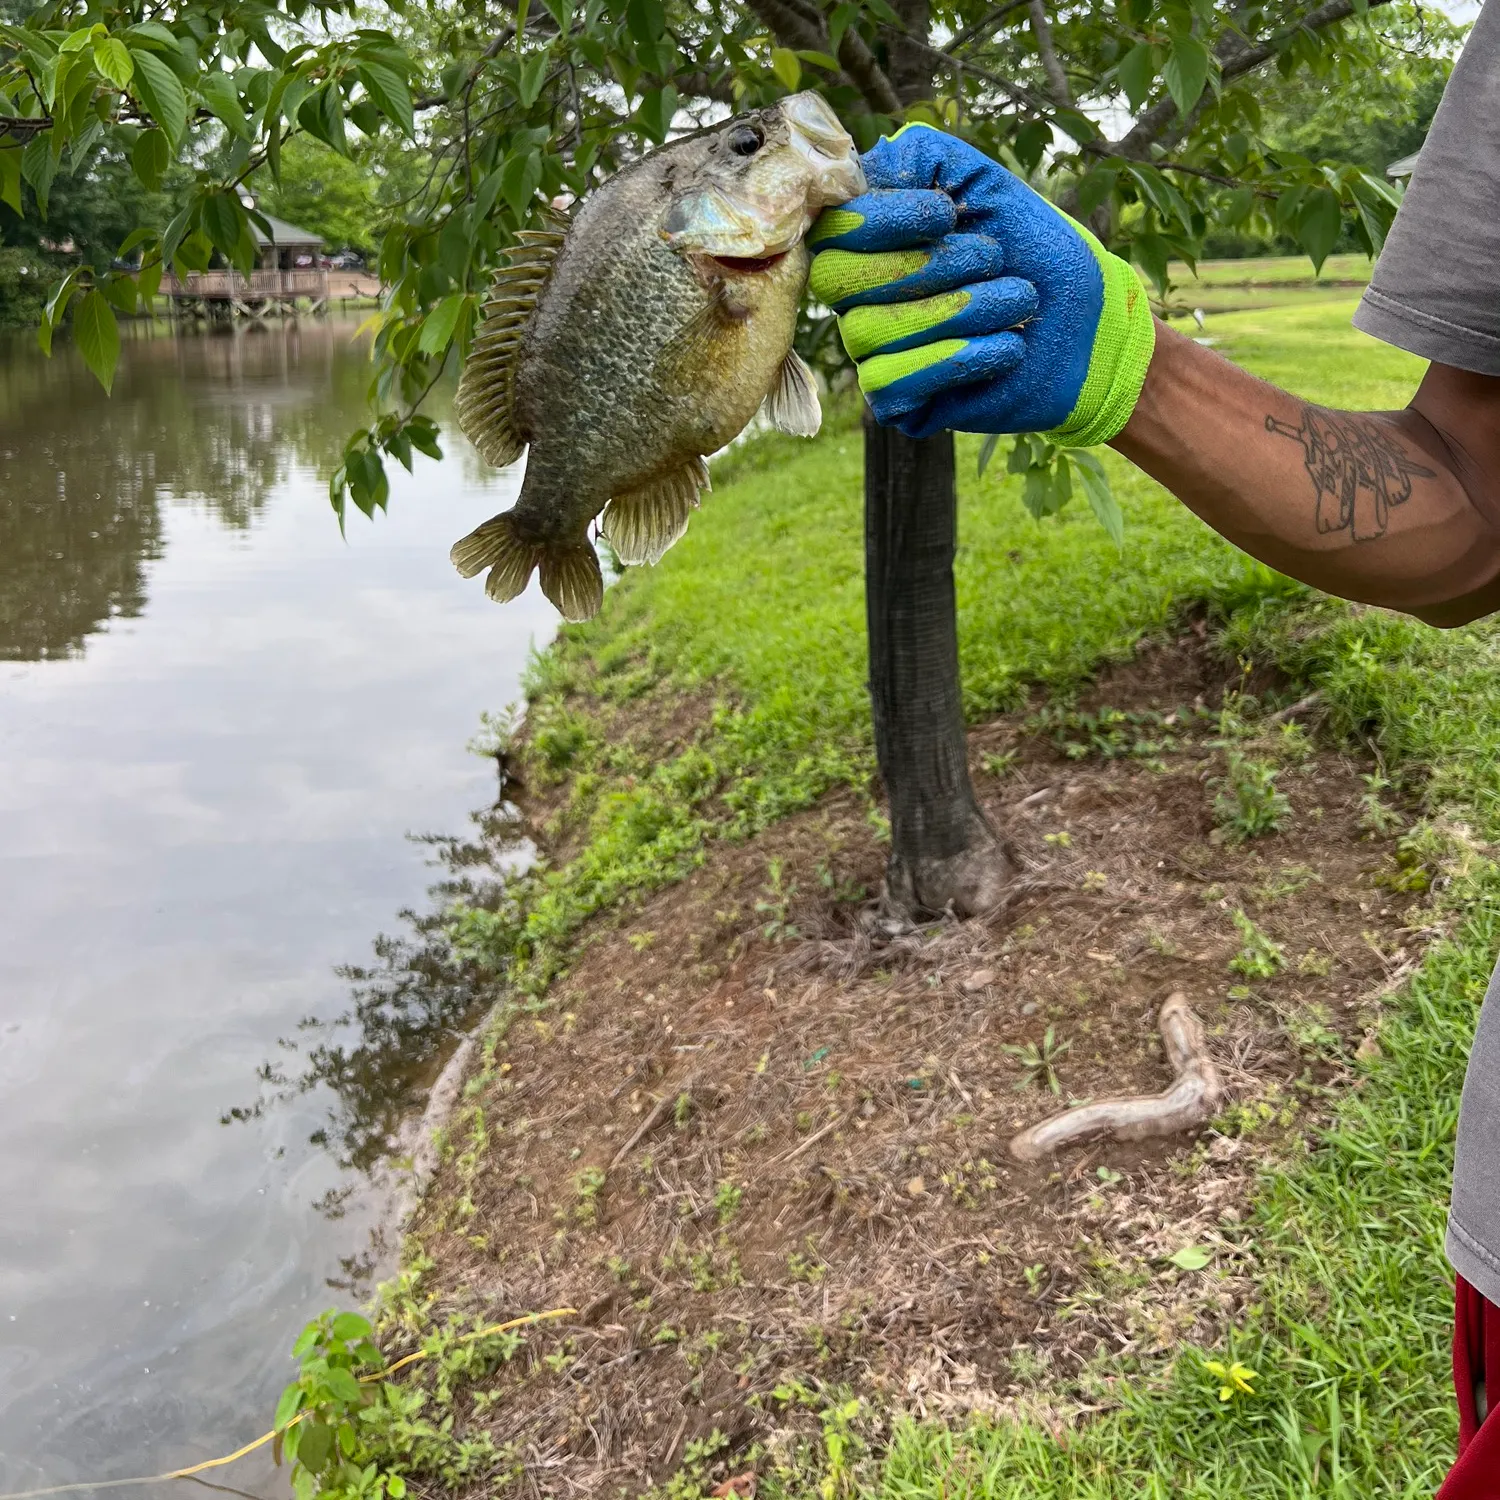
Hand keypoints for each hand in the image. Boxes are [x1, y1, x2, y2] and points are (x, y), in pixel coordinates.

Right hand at [807, 124, 1154, 444]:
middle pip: (838, 280)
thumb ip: (921, 157)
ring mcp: (873, 353)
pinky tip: (1008, 348)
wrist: (1089, 326)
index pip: (830, 228)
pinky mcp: (895, 402)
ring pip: (868, 332)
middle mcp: (858, 299)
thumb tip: (861, 170)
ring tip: (1019, 301)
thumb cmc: (1036, 252)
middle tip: (994, 258)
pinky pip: (888, 381)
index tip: (947, 214)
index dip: (880, 219)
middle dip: (926, 265)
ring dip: (959, 310)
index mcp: (870, 243)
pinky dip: (958, 359)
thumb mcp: (983, 181)